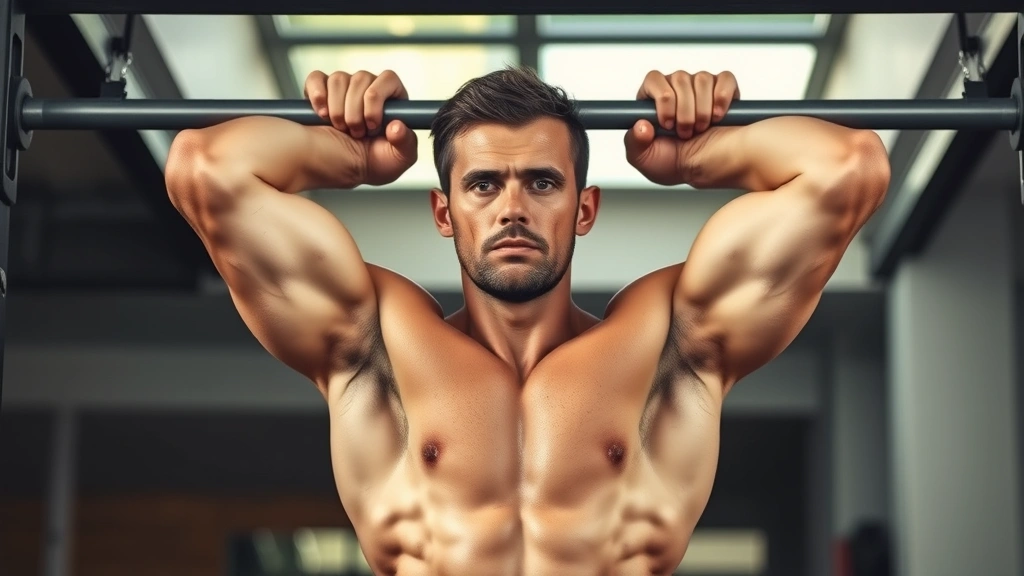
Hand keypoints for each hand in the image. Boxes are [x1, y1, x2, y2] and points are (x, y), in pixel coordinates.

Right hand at [304, 69, 417, 185]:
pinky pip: (316, 78)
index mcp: (392, 100)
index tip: (371, 124)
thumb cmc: (373, 163)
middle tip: (356, 133)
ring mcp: (344, 89)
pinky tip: (322, 114)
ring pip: (338, 79)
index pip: (388, 78)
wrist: (343, 170)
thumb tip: (397, 126)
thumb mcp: (398, 160)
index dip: (377, 100)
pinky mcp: (321, 92)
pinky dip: (317, 95)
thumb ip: (406, 143)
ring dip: (337, 109)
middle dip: (355, 112)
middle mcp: (368, 89)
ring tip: (341, 128)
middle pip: (361, 78)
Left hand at [625, 70, 738, 185]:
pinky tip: (717, 116)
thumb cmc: (671, 163)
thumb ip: (634, 142)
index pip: (654, 79)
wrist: (702, 171)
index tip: (667, 124)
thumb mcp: (643, 159)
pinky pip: (725, 79)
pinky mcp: (723, 90)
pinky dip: (723, 97)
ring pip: (702, 79)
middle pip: (680, 78)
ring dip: (702, 109)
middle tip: (684, 133)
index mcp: (653, 99)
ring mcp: (700, 87)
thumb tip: (640, 125)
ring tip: (700, 128)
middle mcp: (676, 88)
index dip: (663, 99)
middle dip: (684, 111)